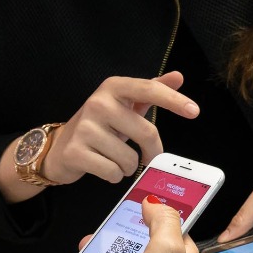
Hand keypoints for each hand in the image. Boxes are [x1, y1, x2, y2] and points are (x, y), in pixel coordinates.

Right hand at [42, 72, 199, 185]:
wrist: (58, 147)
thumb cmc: (100, 125)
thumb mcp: (125, 105)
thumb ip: (152, 90)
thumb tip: (178, 76)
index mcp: (113, 88)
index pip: (149, 89)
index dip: (174, 100)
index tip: (194, 112)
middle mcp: (98, 102)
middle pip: (146, 132)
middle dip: (152, 151)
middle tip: (148, 157)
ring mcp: (85, 127)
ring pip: (129, 158)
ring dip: (128, 166)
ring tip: (114, 158)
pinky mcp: (76, 151)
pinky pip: (113, 172)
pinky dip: (113, 176)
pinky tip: (102, 167)